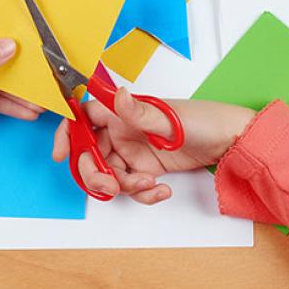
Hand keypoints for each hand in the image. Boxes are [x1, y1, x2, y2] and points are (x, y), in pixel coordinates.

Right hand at [53, 91, 254, 204]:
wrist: (228, 141)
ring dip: (123, 186)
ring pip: (109, 174)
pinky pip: (130, 186)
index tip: (60, 153)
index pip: (83, 118)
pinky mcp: (145, 170)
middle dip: (95, 173)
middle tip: (111, 186)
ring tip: (148, 186)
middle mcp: (122, 131)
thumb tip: (116, 95)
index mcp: (121, 112)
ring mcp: (132, 152)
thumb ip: (138, 111)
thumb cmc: (201, 119)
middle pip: (90, 153)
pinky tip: (160, 190)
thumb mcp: (169, 117)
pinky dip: (142, 193)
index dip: (67, 133)